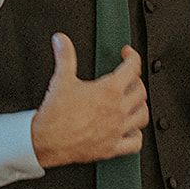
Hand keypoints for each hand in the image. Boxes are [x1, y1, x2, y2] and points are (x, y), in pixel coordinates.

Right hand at [30, 33, 148, 167]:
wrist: (47, 141)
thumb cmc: (56, 115)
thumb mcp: (61, 79)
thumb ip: (65, 56)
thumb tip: (62, 41)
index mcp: (109, 91)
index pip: (132, 68)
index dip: (132, 56)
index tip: (127, 54)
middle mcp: (118, 110)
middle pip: (141, 91)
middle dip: (136, 80)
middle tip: (128, 77)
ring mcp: (117, 130)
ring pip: (143, 115)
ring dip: (140, 106)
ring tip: (133, 102)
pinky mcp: (112, 147)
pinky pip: (135, 143)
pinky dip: (136, 136)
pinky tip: (130, 131)